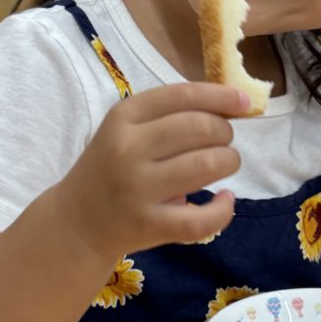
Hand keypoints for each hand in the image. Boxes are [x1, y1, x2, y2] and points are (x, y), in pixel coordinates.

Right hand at [55, 83, 247, 260]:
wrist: (76, 221)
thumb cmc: (112, 167)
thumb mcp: (127, 130)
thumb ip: (171, 115)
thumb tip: (234, 106)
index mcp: (124, 116)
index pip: (182, 95)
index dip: (220, 96)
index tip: (244, 103)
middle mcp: (128, 148)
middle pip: (201, 128)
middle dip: (225, 133)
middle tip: (222, 143)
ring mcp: (137, 188)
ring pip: (206, 166)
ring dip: (228, 162)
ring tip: (224, 165)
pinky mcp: (148, 225)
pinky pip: (200, 218)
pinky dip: (223, 209)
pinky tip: (225, 201)